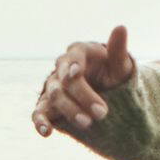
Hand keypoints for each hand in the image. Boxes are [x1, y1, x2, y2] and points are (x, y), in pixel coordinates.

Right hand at [33, 26, 135, 141]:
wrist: (107, 93)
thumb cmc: (113, 74)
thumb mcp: (120, 65)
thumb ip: (118, 50)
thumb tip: (121, 27)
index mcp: (79, 52)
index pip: (73, 57)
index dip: (73, 65)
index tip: (76, 74)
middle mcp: (62, 68)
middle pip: (65, 81)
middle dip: (82, 96)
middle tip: (102, 113)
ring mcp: (53, 87)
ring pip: (54, 97)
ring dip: (69, 110)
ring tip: (86, 124)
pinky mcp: (48, 105)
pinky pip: (39, 112)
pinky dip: (40, 121)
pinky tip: (46, 132)